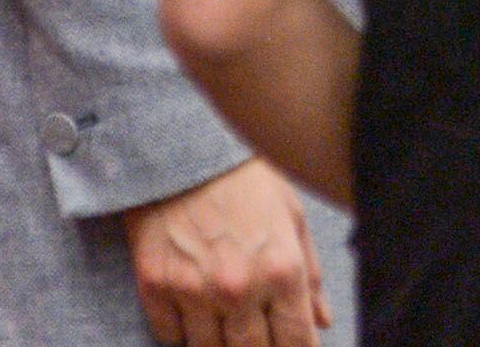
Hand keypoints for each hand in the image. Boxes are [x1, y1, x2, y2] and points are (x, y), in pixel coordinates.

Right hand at [123, 157, 329, 346]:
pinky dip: (184, 335)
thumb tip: (324, 321)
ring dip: (220, 345)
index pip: (296, 342)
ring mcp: (194, 291)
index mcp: (282, 269)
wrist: (184, 151)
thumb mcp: (292, 218)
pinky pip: (171, 338)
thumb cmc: (247, 182)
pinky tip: (195, 315)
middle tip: (258, 338)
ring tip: (228, 327)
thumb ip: (311, 275)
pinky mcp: (155, 288)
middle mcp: (239, 287)